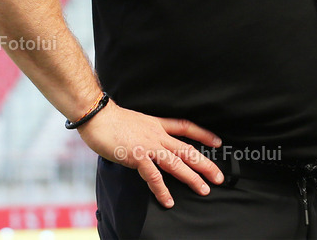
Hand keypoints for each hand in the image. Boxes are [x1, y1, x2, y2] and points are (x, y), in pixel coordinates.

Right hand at [77, 99, 223, 207]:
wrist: (98, 116)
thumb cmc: (111, 120)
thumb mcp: (136, 122)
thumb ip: (145, 133)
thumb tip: (147, 142)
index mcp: (157, 125)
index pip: (186, 127)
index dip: (203, 135)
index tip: (217, 142)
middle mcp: (157, 135)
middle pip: (187, 150)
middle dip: (205, 164)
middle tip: (218, 177)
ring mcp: (149, 146)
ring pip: (177, 163)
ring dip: (192, 177)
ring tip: (204, 189)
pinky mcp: (137, 156)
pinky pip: (153, 176)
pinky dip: (162, 190)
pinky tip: (169, 200)